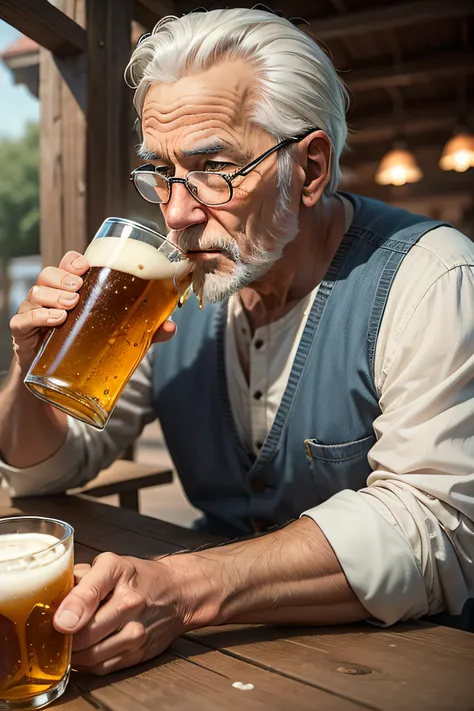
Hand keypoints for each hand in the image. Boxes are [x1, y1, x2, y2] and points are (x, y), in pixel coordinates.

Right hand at [10, 251, 175, 373]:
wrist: (57, 385)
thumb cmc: (88, 350)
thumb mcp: (117, 337)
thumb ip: (144, 331)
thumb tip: (171, 327)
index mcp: (72, 293)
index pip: (67, 265)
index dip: (72, 260)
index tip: (85, 265)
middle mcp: (51, 300)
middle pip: (48, 274)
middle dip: (63, 277)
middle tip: (79, 288)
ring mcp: (34, 316)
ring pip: (35, 293)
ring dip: (53, 296)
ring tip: (70, 305)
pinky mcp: (23, 337)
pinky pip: (21, 321)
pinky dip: (37, 317)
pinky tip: (55, 321)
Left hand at [54, 552, 197, 674]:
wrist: (176, 593)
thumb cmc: (137, 577)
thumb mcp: (109, 564)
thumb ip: (80, 577)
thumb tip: (52, 598)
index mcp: (119, 575)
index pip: (87, 596)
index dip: (67, 613)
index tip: (58, 622)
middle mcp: (131, 605)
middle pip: (84, 634)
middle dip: (64, 636)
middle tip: (54, 633)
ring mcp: (136, 633)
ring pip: (90, 656)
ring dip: (73, 654)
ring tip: (67, 643)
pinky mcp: (138, 654)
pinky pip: (101, 667)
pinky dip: (87, 664)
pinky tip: (84, 652)